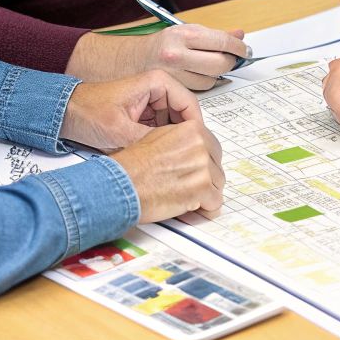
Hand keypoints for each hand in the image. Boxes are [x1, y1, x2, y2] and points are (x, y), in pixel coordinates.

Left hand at [61, 70, 201, 150]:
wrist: (64, 113)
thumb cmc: (86, 111)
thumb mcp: (119, 132)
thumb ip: (149, 142)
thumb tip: (172, 156)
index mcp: (157, 82)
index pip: (190, 105)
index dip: (195, 130)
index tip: (195, 150)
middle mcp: (158, 90)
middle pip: (185, 116)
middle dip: (184, 138)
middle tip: (183, 159)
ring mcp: (152, 103)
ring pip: (175, 126)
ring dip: (172, 143)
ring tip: (168, 160)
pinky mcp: (145, 116)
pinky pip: (163, 130)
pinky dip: (161, 143)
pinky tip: (157, 156)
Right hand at [67, 24, 249, 89]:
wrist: (122, 64)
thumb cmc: (153, 48)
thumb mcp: (181, 33)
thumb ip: (212, 35)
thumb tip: (239, 35)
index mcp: (181, 34)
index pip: (221, 42)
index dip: (238, 48)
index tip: (245, 51)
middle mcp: (176, 53)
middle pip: (220, 64)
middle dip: (229, 64)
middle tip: (231, 62)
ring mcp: (172, 73)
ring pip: (210, 81)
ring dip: (214, 76)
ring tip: (204, 71)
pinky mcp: (169, 90)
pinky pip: (198, 92)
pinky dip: (200, 87)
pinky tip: (192, 82)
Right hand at [109, 120, 225, 221]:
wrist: (122, 183)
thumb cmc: (133, 164)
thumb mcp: (158, 138)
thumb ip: (182, 142)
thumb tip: (196, 151)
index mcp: (192, 130)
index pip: (213, 149)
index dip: (205, 164)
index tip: (197, 172)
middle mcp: (201, 146)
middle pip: (217, 168)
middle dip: (206, 180)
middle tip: (188, 188)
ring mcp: (203, 167)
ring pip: (217, 186)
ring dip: (204, 195)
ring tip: (184, 198)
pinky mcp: (201, 189)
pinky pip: (215, 203)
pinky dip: (204, 210)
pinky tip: (189, 208)